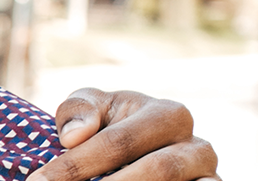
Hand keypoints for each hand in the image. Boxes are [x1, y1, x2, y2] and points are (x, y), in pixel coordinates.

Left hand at [28, 88, 218, 180]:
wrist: (143, 146)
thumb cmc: (109, 123)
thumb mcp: (91, 108)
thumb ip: (78, 111)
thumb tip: (74, 136)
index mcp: (168, 114)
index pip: (118, 143)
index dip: (74, 165)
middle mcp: (197, 146)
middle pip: (153, 170)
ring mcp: (208, 175)